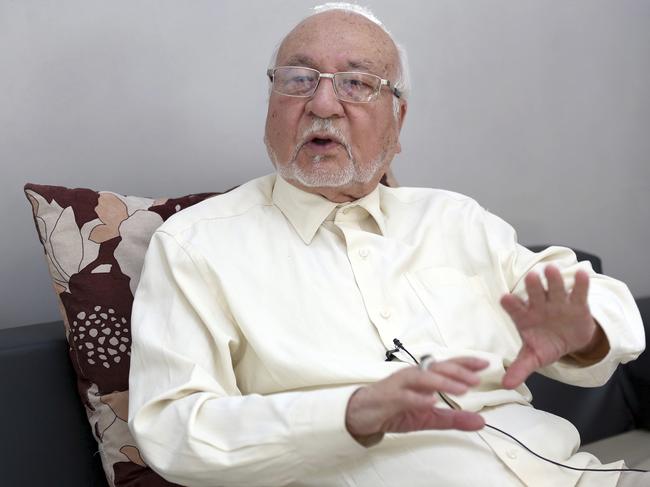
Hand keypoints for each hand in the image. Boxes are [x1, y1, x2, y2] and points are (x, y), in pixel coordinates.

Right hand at [345, 357, 488, 444]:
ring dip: (443, 383)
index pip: (447, 366)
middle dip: (458, 372)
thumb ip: (454, 418)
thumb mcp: (429, 418)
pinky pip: (405, 396)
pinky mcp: (389, 397)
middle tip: (476, 379)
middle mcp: (413, 375)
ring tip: (462, 389)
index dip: (466, 363)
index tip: (485, 364)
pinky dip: (418, 398)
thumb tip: (481, 421)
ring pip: (423, 378)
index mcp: (423, 377)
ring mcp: (400, 384)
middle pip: (438, 368)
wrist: (363, 414)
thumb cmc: (395, 410)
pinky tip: (431, 402)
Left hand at [499, 265, 607, 388]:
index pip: (516, 309)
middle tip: (531, 277)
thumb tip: (505, 385)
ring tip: (551, 270)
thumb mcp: (533, 358)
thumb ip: (520, 369)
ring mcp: (558, 303)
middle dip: (533, 286)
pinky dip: (580, 284)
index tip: (505, 298)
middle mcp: (540, 306)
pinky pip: (578, 292)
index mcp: (525, 317)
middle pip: (535, 294)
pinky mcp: (577, 304)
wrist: (570, 340)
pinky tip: (582, 274)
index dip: (511, 304)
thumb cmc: (546, 344)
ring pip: (555, 289)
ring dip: (554, 280)